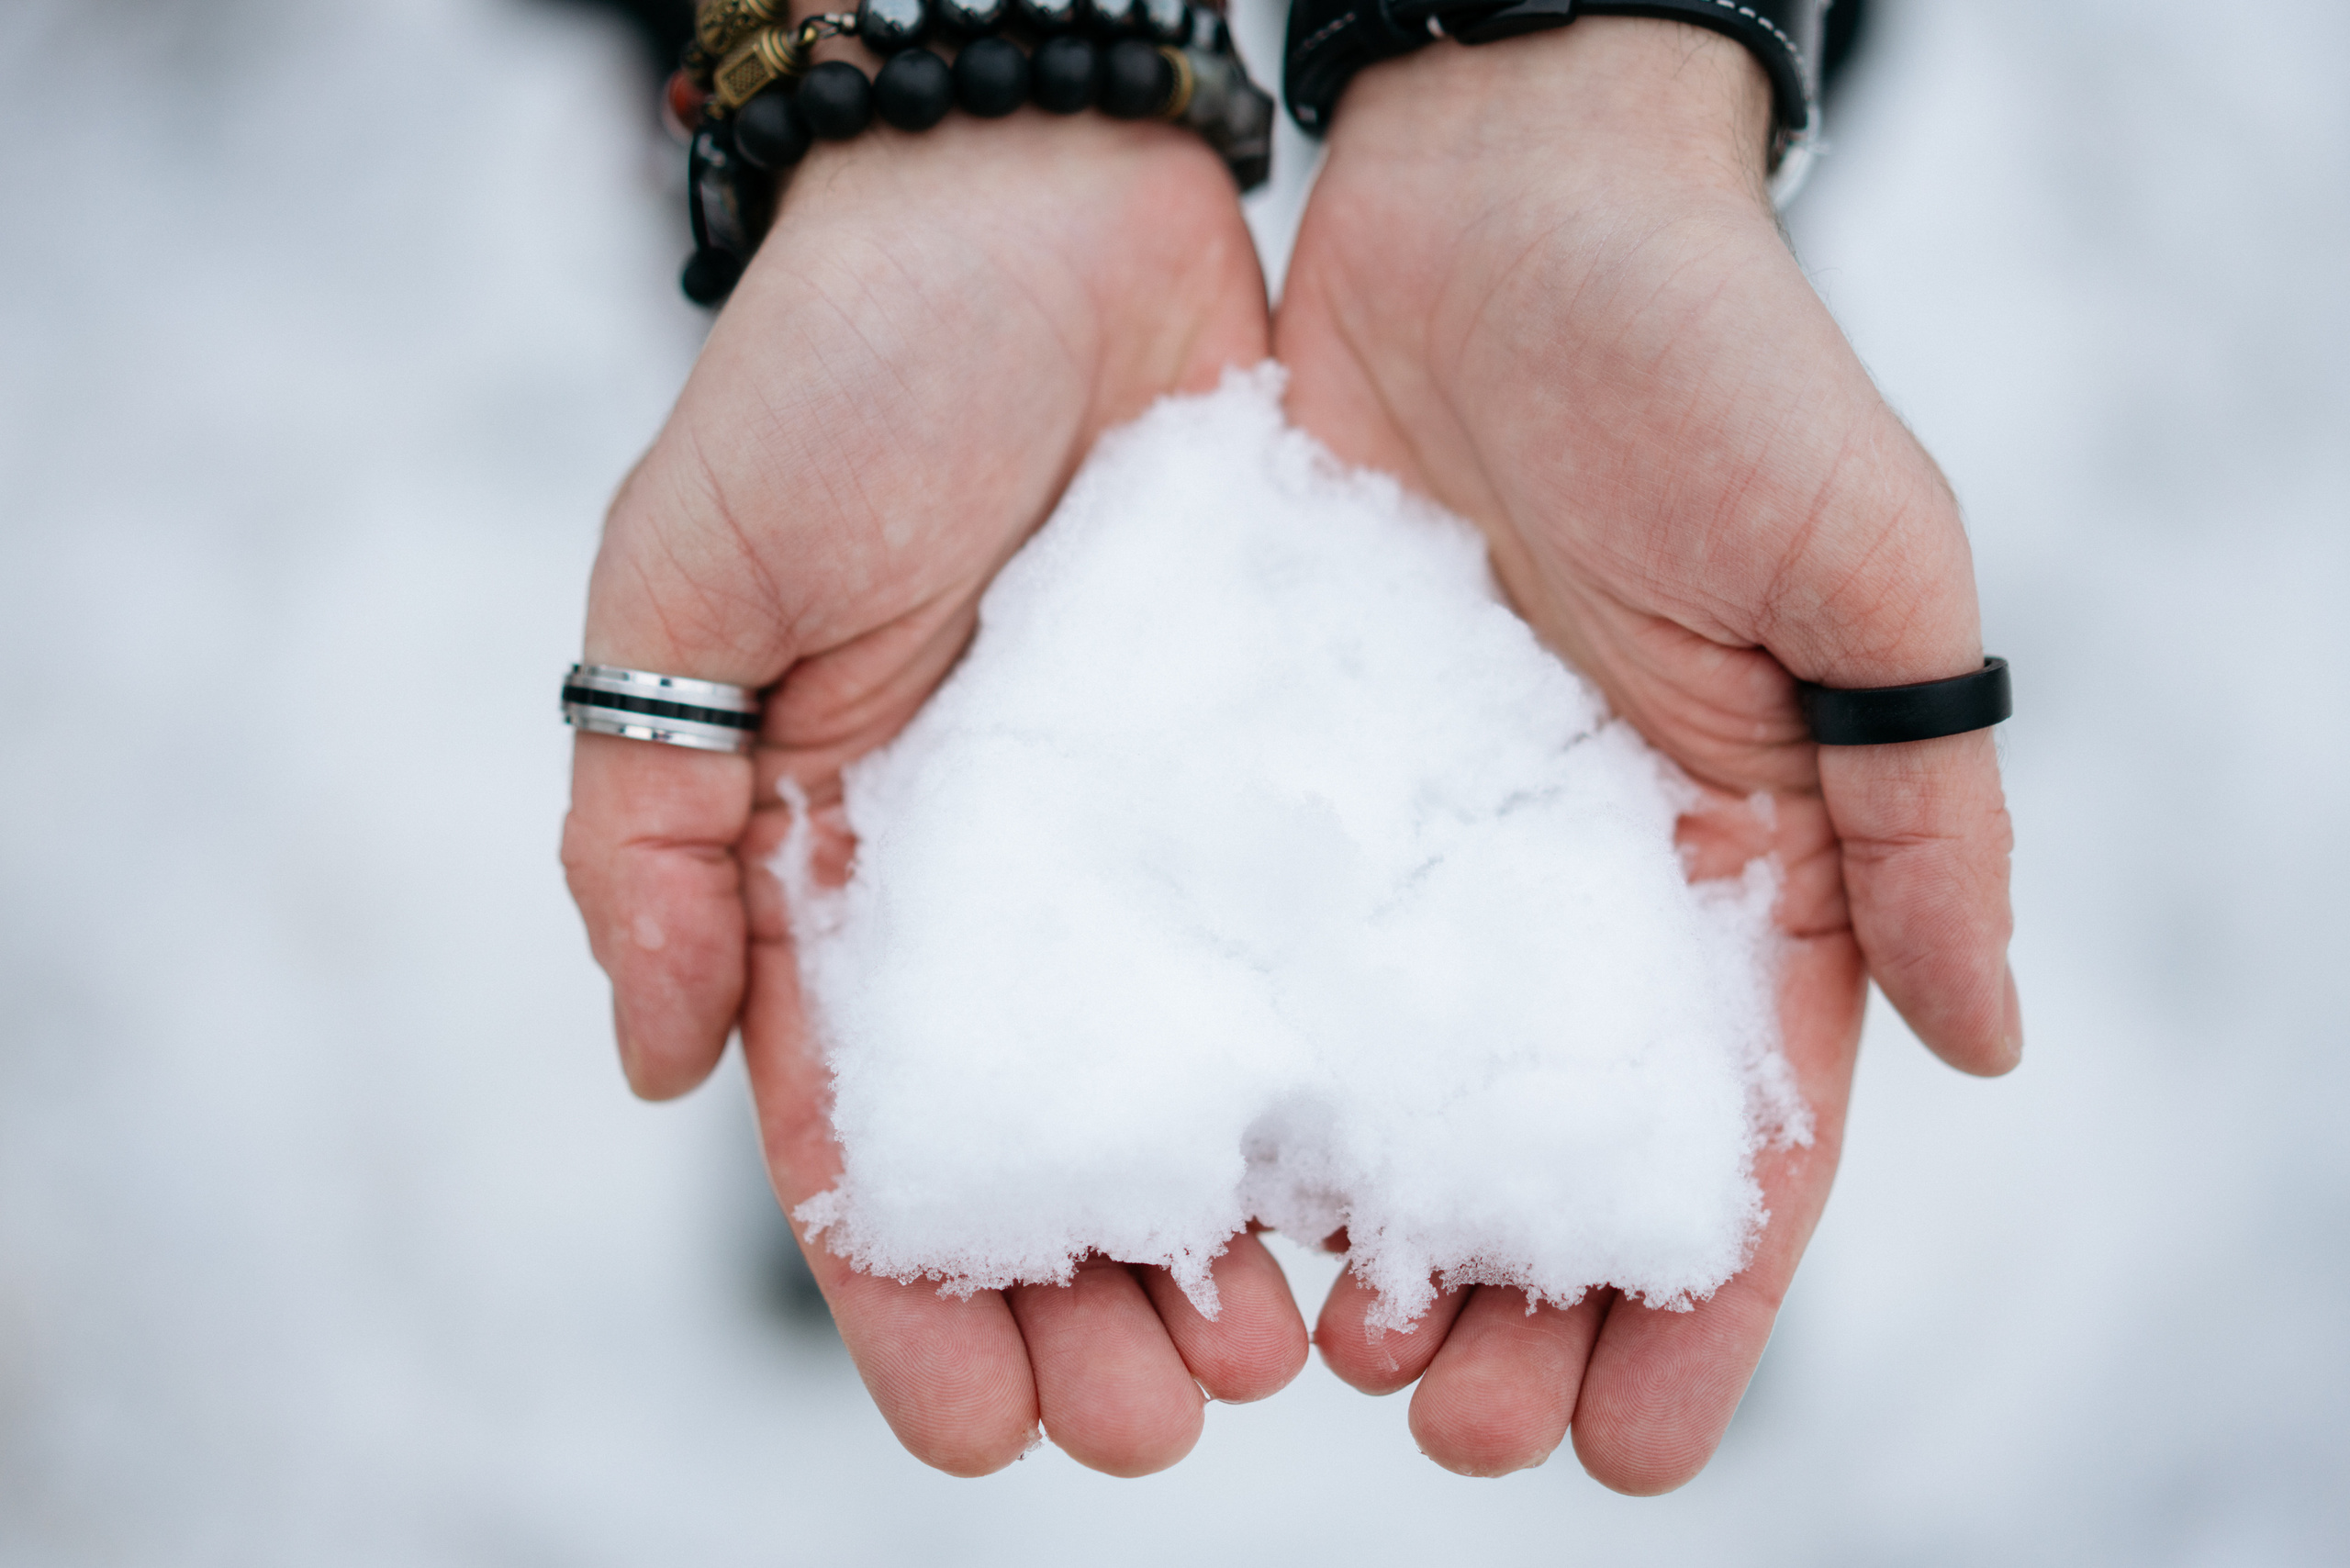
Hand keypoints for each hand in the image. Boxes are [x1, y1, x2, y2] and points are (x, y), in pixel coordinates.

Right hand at [561, 92, 1305, 1475]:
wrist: (1042, 194)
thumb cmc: (843, 374)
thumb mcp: (686, 586)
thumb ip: (644, 828)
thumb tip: (651, 1065)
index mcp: (860, 881)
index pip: (877, 1139)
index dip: (914, 1295)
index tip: (973, 1423)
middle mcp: (1027, 891)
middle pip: (1057, 1156)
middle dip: (1096, 1307)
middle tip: (1165, 1411)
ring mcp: (1171, 837)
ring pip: (1208, 1093)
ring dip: (1239, 1238)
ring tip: (1291, 1340)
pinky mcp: (1304, 759)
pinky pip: (1337, 951)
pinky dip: (1357, 1082)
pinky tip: (1394, 1181)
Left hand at [1274, 20, 2018, 1487]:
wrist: (1492, 182)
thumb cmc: (1709, 349)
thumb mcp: (1860, 568)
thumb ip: (1928, 811)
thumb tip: (1987, 1049)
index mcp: (1733, 855)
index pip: (1733, 1127)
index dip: (1694, 1297)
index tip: (1631, 1440)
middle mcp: (1565, 872)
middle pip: (1546, 1143)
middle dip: (1511, 1304)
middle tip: (1445, 1422)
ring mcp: (1411, 828)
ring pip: (1392, 1084)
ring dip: (1364, 1231)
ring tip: (1312, 1340)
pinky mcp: (1274, 759)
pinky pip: (1252, 948)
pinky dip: (1237, 1078)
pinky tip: (1194, 1183)